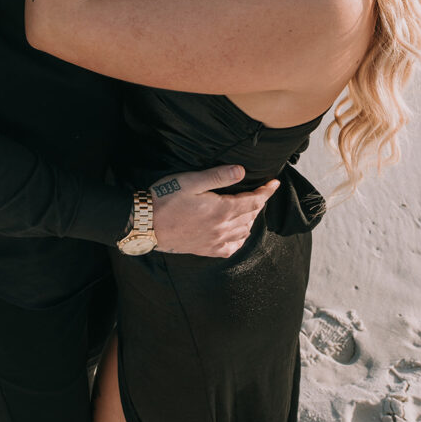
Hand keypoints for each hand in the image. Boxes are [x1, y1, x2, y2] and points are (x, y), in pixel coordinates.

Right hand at [149, 165, 279, 257]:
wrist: (145, 223)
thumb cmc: (166, 198)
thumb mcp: (191, 180)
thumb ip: (218, 176)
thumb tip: (242, 171)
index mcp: (221, 210)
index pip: (253, 201)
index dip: (267, 192)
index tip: (275, 183)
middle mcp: (222, 229)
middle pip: (251, 216)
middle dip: (259, 202)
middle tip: (262, 191)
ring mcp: (214, 241)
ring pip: (244, 231)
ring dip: (251, 219)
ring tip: (251, 207)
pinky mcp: (205, 249)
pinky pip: (231, 248)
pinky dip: (240, 239)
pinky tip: (239, 233)